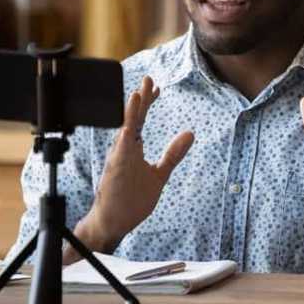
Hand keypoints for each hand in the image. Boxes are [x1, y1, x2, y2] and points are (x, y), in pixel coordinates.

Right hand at [82, 76, 194, 249]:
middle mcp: (124, 151)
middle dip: (140, 99)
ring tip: (137, 95)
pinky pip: (119, 155)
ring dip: (130, 114)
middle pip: (132, 119)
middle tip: (148, 79)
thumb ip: (173, 154)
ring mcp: (118, 161)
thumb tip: (189, 134)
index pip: (140, 120)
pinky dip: (123, 141)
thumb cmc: (131, 199)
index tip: (157, 87)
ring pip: (124, 132)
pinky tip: (128, 129)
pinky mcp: (114, 174)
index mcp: (132, 149)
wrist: (113, 223)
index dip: (148, 103)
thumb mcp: (160, 174)